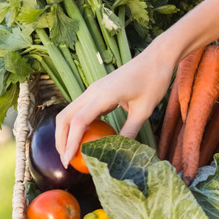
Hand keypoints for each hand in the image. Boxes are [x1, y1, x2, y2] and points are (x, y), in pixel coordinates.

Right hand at [55, 39, 177, 167]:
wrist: (157, 57)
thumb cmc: (154, 80)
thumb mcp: (145, 109)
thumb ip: (130, 130)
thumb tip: (120, 150)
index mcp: (103, 95)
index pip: (78, 122)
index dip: (70, 143)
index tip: (68, 161)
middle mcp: (93, 91)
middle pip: (64, 117)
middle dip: (61, 139)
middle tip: (67, 160)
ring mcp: (93, 90)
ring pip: (69, 112)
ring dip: (66, 132)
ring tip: (72, 151)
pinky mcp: (98, 90)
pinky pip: (80, 109)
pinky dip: (77, 124)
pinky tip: (85, 137)